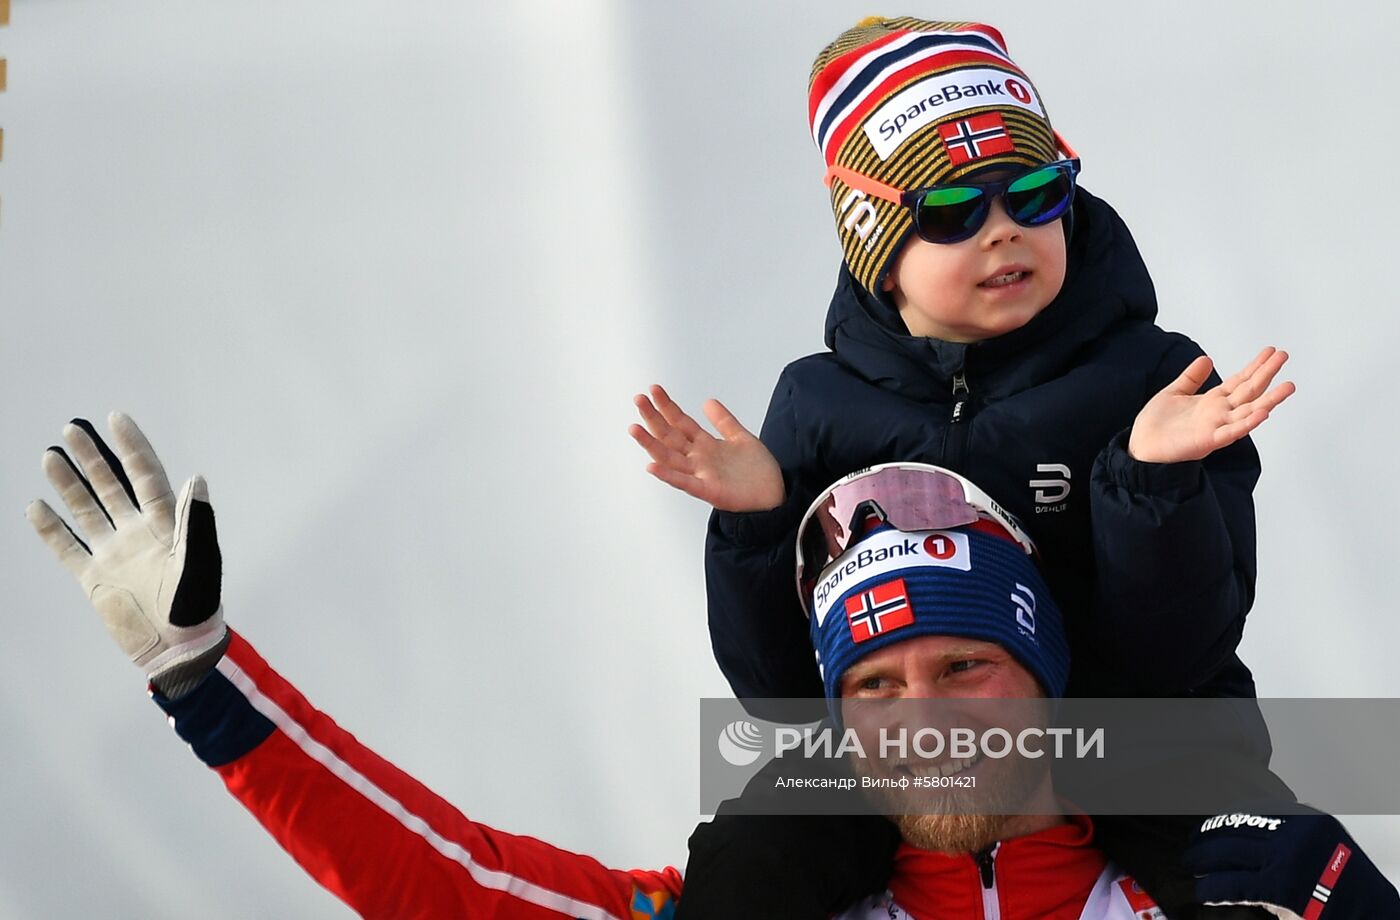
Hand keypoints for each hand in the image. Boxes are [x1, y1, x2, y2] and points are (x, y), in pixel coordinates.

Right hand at [27, 414, 225, 680]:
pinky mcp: (95, 579)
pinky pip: (68, 549)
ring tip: (50, 457)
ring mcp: (114, 554)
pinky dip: (51, 530)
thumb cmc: (197, 604)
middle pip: (111, 486)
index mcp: (165, 524)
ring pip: (86, 510)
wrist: (177, 647)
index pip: (145, 476)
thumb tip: (196, 478)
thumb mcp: (200, 560)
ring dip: (69, 485)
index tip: (116, 418)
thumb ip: (196, 521)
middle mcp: (137, 533)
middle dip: (93, 458)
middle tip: (72, 429)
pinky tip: (35, 508)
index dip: (132, 447)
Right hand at [628, 384, 784, 512]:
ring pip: (670, 458)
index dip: (667, 406)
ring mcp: (702, 475)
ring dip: (651, 444)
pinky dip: (668, 475)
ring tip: (635, 428)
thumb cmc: (758, 472)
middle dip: (654, 418)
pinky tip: (652, 466)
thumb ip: (724, 421)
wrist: (774, 496)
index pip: (681, 422)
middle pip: (670, 436)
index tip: (654, 389)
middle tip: (638, 399)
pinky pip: (685, 483)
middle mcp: (699, 459)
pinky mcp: (710, 491)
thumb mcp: (741, 438)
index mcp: (706, 445)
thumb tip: (708, 401)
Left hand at [1128, 346, 1295, 462]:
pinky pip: (1232, 432)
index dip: (1255, 366)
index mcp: (1212, 402)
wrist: (1140, 448)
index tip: (1270, 351)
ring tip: (1288, 386)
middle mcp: (1219, 414)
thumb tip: (1206, 358)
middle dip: (1266, 373)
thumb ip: (1191, 378)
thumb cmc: (1156, 425)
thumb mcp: (1173, 393)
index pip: (1239, 380)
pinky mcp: (1207, 441)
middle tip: (1284, 356)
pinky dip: (1248, 423)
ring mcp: (1216, 427)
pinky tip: (1263, 413)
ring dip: (1269, 400)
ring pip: (1248, 412)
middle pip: (1249, 391)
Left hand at [1185, 808, 1399, 917]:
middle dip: (1207, 838)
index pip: (1251, 811)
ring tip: (1193, 866)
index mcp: (1304, 818)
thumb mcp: (1320, 847)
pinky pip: (1235, 883)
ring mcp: (1287, 856)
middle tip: (1192, 847)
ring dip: (1203, 860)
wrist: (1375, 914)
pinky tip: (1204, 892)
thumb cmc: (1346, 886)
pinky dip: (1213, 888)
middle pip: (1235, 827)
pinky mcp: (1281, 884)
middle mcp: (1294, 830)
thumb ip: (1287, 840)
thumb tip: (1246, 844)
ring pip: (1229, 852)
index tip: (1209, 825)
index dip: (1225, 820)